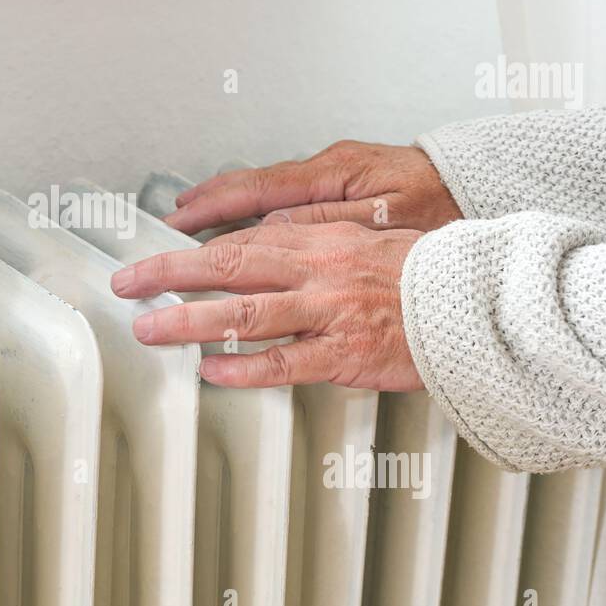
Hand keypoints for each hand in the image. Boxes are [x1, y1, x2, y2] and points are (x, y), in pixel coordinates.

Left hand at [109, 222, 424, 390]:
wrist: (477, 302)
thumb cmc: (422, 273)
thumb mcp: (362, 237)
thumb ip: (310, 238)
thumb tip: (262, 234)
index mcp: (319, 240)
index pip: (238, 240)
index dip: (188, 249)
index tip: (151, 255)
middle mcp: (317, 271)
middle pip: (228, 266)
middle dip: (169, 275)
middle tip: (128, 285)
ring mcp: (329, 312)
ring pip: (245, 314)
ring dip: (190, 321)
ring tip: (151, 329)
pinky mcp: (345, 354)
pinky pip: (285, 363)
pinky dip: (245, 368)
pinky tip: (212, 371)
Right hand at [162, 141, 461, 235]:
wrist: (480, 188)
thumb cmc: (444, 206)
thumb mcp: (391, 219)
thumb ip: (329, 222)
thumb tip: (273, 224)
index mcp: (335, 174)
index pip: (257, 188)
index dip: (212, 205)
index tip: (179, 221)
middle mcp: (327, 173)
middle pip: (249, 189)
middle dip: (202, 207)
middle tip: (167, 229)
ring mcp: (330, 183)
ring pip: (263, 196)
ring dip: (222, 212)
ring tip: (187, 228)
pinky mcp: (339, 196)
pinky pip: (283, 203)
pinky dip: (251, 216)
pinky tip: (237, 230)